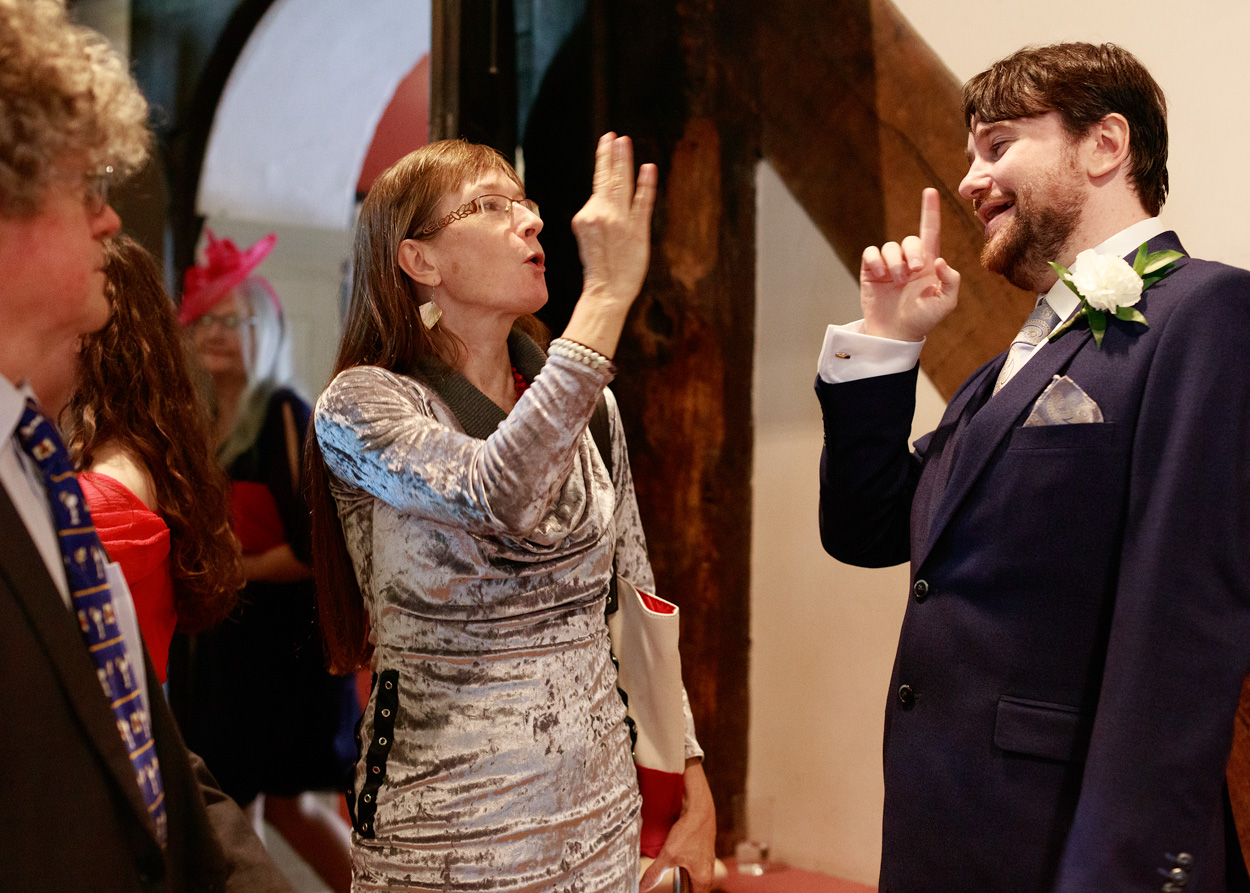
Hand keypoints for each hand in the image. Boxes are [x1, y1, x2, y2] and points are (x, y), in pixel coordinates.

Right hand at [571, 133, 657, 308]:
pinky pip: (643, 203)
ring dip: (623, 162)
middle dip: (611, 155)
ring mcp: (620, 222)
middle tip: (614, 135)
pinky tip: (649, 168)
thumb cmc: (600, 269)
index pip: (599, 185)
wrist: (606, 292)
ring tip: (625, 141)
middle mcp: (601, 215)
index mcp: (586, 217)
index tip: (607, 143)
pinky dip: (646, 185)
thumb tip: (601, 201)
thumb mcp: (589, 239)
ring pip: (621, 185)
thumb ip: (596, 217)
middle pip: (607, 179)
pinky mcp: (637, 231)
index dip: (604, 161)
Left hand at [639, 760, 715, 892]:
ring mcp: (707, 863)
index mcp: (703, 879)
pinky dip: (686, 873)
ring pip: (695, 881)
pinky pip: (695, 870)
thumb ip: (654, 873)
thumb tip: (641, 888)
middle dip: (683, 892)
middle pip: (695, 892)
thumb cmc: (689, 831)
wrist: (700, 808)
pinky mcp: (703, 853)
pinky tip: (677, 868)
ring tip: (674, 884)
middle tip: (671, 889)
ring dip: (685, 884)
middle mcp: (708, 873)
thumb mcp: (668, 854)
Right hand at [860, 188, 959, 341]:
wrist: (896, 334)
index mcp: (928, 263)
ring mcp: (889, 266)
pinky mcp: (871, 272)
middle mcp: (908, 260)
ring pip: (890, 247)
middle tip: (913, 272)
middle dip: (912, 252)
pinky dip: (876, 261)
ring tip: (896, 281)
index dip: (930, 211)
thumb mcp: (946, 303)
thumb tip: (939, 260)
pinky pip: (871, 253)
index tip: (929, 191)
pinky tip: (880, 276)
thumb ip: (951, 280)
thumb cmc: (923, 320)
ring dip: (895, 262)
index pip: (930, 231)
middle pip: (910, 240)